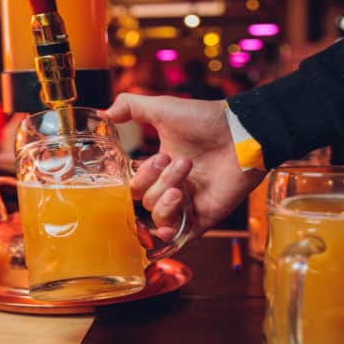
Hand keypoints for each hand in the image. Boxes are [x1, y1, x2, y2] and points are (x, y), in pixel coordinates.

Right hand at [105, 93, 264, 237]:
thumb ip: (130, 106)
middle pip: (145, 201)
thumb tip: (103, 114)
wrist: (241, 132)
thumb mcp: (161, 108)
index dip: (141, 176)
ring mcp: (189, 203)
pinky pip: (182, 237)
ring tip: (184, 182)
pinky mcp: (206, 216)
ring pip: (160, 217)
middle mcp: (173, 187)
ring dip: (166, 200)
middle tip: (181, 163)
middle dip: (158, 183)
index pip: (135, 186)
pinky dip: (173, 234)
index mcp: (161, 168)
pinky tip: (171, 226)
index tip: (159, 158)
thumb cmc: (206, 119)